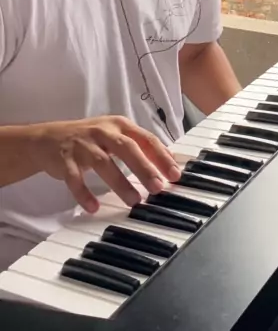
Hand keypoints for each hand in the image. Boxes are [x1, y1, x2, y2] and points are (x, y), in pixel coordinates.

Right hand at [29, 115, 181, 212]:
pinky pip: (75, 178)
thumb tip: (167, 162)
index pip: (145, 138)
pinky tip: (93, 207)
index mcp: (119, 125)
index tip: (175, 174)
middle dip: (144, 167)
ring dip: (120, 182)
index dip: (161, 156)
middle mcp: (102, 131)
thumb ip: (139, 146)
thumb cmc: (89, 139)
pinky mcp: (65, 160)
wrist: (48, 138)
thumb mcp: (115, 135)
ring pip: (103, 163)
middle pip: (127, 147)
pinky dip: (84, 193)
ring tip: (134, 201)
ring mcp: (83, 145)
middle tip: (158, 187)